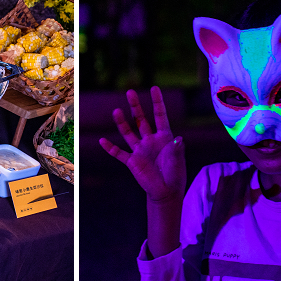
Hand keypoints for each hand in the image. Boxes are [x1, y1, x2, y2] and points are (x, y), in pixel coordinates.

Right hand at [99, 87, 185, 201]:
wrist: (166, 192)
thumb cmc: (175, 174)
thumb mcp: (177, 161)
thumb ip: (176, 150)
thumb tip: (179, 139)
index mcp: (164, 137)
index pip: (160, 116)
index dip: (157, 102)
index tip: (154, 88)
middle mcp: (150, 140)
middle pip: (141, 120)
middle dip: (135, 106)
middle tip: (130, 92)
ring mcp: (140, 150)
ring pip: (128, 133)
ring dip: (122, 122)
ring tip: (116, 111)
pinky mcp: (132, 162)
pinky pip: (119, 153)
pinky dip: (110, 148)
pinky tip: (102, 141)